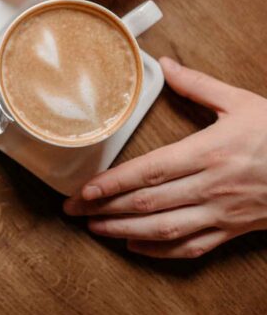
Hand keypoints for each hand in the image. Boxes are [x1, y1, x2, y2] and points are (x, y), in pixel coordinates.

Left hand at [64, 57, 266, 258]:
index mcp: (208, 153)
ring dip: (124, 231)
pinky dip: (160, 250)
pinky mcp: (232, 231)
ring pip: (164, 229)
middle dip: (105, 208)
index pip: (150, 171)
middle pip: (148, 203)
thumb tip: (164, 63)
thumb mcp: (241, 102)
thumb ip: (198, 85)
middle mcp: (211, 187)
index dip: (113, 183)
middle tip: (73, 209)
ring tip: (94, 228)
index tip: (85, 189)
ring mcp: (222, 213)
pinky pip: (192, 248)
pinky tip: (134, 245)